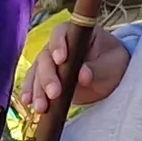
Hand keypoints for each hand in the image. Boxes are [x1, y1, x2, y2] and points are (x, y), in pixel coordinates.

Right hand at [15, 24, 134, 122]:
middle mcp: (58, 45)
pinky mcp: (47, 78)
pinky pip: (34, 83)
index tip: (61, 60)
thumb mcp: (112, 65)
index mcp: (76, 33)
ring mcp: (50, 62)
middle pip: (46, 56)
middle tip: (54, 93)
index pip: (61, 33)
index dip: (58, 45)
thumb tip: (83, 76)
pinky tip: (28, 103)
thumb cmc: (113, 64)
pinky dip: (31, 93)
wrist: (111, 78)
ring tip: (41, 107)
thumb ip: (97, 69)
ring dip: (37, 89)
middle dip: (48, 76)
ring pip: (37, 72)